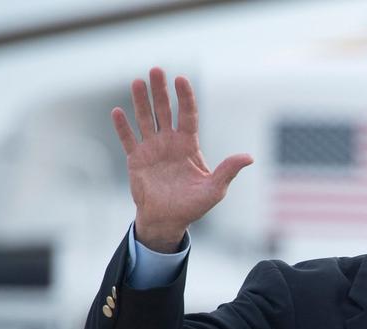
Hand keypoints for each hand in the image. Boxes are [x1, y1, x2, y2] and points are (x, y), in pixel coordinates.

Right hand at [112, 67, 252, 251]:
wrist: (168, 220)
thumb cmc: (193, 205)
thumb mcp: (215, 189)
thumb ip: (228, 171)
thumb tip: (249, 157)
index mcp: (189, 145)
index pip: (188, 115)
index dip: (185, 97)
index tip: (181, 79)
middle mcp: (169, 142)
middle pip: (165, 111)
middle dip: (161, 91)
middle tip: (156, 70)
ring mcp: (152, 149)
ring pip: (145, 119)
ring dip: (140, 101)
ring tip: (137, 82)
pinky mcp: (136, 159)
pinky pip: (128, 139)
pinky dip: (123, 127)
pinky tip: (117, 111)